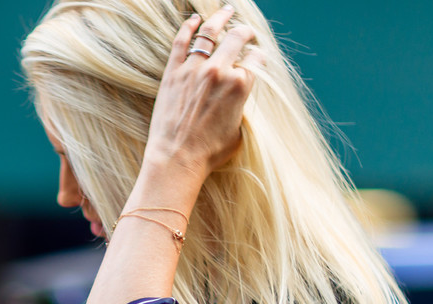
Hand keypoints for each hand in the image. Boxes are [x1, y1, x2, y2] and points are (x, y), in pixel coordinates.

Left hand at [143, 8, 262, 181]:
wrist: (176, 159)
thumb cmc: (209, 152)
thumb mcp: (239, 130)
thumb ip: (241, 106)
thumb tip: (240, 97)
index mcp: (241, 85)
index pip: (256, 59)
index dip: (259, 57)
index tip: (256, 57)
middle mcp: (219, 72)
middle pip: (237, 38)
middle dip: (246, 32)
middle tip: (247, 31)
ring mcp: (194, 69)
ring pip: (210, 33)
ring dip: (221, 18)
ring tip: (226, 11)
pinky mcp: (173, 73)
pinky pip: (182, 41)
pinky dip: (188, 27)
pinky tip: (194, 20)